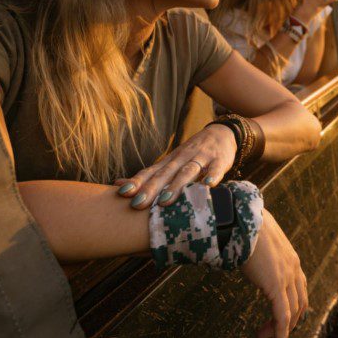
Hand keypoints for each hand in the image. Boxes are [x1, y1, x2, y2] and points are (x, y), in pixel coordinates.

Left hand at [115, 124, 236, 208]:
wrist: (220, 133)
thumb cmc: (190, 155)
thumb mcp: (169, 163)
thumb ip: (147, 176)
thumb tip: (117, 185)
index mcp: (168, 162)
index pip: (150, 172)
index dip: (136, 182)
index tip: (123, 193)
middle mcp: (181, 158)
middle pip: (164, 174)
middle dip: (150, 189)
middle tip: (137, 204)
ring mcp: (200, 158)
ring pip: (187, 172)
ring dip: (176, 186)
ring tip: (165, 201)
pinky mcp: (219, 160)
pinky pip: (216, 168)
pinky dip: (212, 176)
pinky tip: (208, 186)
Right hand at [242, 209, 307, 337]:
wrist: (242, 217)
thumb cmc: (244, 220)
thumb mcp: (257, 235)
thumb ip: (256, 245)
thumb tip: (241, 243)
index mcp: (290, 256)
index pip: (300, 287)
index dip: (295, 303)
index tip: (284, 313)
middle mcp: (294, 268)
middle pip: (300, 302)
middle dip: (291, 319)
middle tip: (275, 328)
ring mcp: (287, 277)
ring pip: (292, 312)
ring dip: (281, 327)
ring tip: (266, 335)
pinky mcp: (276, 285)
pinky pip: (282, 315)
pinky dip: (280, 330)